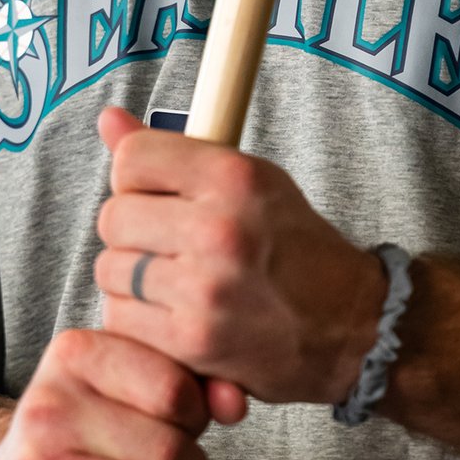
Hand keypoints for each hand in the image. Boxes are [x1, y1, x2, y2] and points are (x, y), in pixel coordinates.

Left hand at [93, 107, 386, 405]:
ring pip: (110, 270)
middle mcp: (219, 227)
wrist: (352, 325)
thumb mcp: (249, 180)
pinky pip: (121, 319)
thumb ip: (172, 153)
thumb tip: (107, 120)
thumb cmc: (295, 246)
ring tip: (174, 283)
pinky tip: (173, 317)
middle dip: (132, 233)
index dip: (135, 179)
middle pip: (113, 217)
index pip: (131, 159)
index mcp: (234, 176)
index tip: (157, 196)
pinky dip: (138, 322)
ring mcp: (205, 287)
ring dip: (132, 280)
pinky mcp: (194, 340)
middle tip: (169, 246)